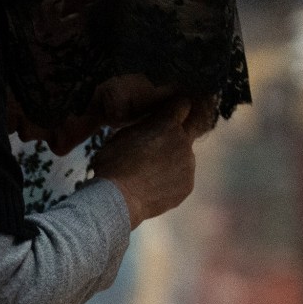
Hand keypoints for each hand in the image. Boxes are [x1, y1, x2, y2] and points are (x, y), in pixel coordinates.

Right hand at [91, 95, 201, 226]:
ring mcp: (188, 165)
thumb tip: (151, 125)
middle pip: (188, 131)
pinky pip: (183, 178)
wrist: (117, 198)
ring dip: (173, 161)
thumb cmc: (114, 164)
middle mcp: (184, 141)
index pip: (183, 105)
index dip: (175, 109)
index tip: (169, 115)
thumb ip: (145, 126)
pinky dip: (172, 181)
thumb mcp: (123, 133)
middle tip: (158, 147)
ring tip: (151, 174)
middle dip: (176, 135)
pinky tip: (154, 187)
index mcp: (168, 123)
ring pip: (184, 157)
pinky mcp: (187, 186)